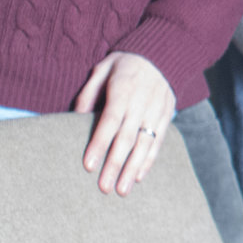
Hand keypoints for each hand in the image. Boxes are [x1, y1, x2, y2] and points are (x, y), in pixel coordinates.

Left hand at [72, 51, 175, 195]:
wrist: (163, 53)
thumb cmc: (125, 64)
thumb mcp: (102, 69)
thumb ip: (89, 93)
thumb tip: (76, 118)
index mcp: (123, 89)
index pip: (110, 121)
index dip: (99, 143)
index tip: (88, 166)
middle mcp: (142, 102)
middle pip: (127, 138)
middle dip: (115, 165)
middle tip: (104, 188)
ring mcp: (157, 110)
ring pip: (144, 144)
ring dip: (132, 168)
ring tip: (121, 190)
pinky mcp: (167, 116)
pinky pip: (158, 141)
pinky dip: (149, 160)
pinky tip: (139, 176)